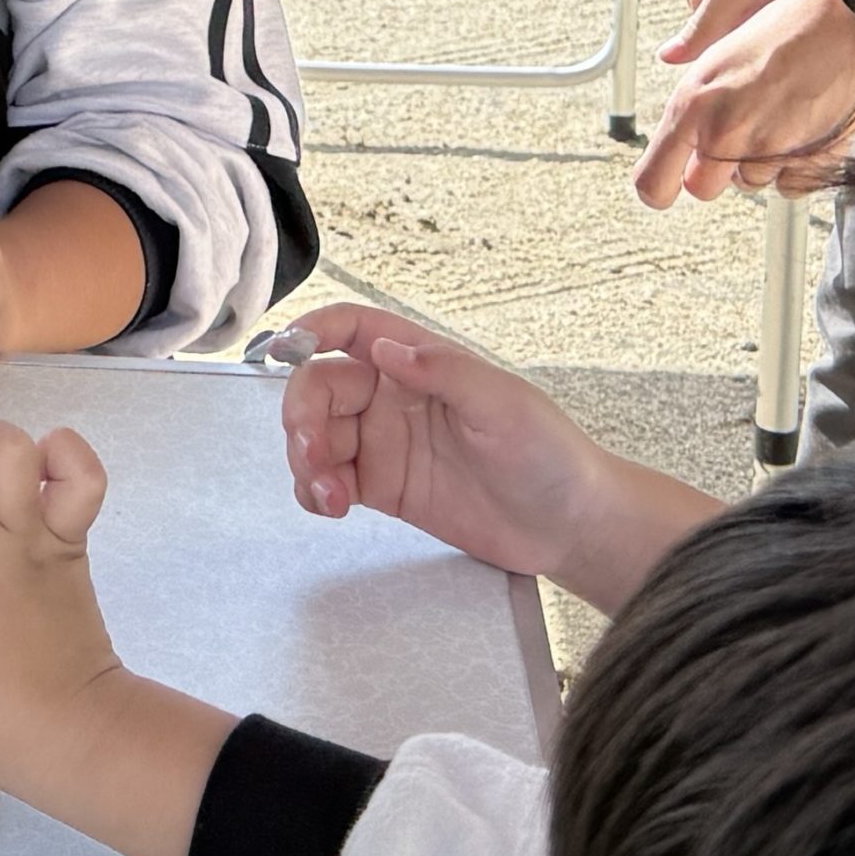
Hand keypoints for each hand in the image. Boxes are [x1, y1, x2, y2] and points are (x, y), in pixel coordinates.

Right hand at [278, 308, 716, 610]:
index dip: (313, 330)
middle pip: (320, 387)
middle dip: (302, 417)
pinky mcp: (384, 487)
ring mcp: (386, 443)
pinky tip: (333, 506)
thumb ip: (443, 372)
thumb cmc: (550, 454)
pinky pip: (329, 480)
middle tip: (311, 453)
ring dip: (306, 461)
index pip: (353, 329)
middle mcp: (395, 396)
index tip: (285, 350)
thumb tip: (386, 349)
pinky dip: (315, 491)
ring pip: (317, 436)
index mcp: (423, 363)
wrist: (569, 526)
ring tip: (330, 497)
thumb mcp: (503, 405)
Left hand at [627, 0, 854, 207]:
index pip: (652, 181)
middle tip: (734, 134)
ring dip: (758, 161)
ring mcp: (767, 152)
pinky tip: (801, 129)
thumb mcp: (721, 53)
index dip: (659, 186)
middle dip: (713, 170)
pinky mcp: (808, 162)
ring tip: (778, 115)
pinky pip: (789, 187)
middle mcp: (724, 133)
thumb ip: (696, 102)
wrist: (850, 19)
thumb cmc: (790, 24)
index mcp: (692, 104)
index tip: (665, 185)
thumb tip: (681, 130)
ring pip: (749, 183)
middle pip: (701, 188)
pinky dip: (794, 168)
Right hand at [666, 0, 825, 65]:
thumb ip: (700, 30)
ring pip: (768, 16)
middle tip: (775, 13)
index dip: (732, 45)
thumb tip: (666, 57)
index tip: (750, 39)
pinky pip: (790, 1)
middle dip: (761, 27)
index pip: (710, 41)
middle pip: (741, 29)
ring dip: (783, 12)